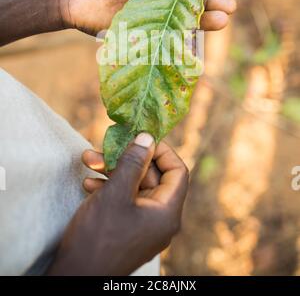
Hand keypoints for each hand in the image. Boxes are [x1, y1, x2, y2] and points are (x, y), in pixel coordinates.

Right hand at [47, 134, 187, 275]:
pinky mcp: (129, 230)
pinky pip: (126, 201)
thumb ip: (133, 162)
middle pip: (152, 177)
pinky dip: (110, 188)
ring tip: (88, 160)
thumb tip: (148, 137)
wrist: (76, 276)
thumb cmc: (99, 236)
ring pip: (135, 187)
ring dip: (113, 171)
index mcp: (167, 212)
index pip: (178, 171)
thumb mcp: (116, 193)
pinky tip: (89, 183)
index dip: (162, 151)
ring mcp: (145, 226)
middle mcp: (160, 219)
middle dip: (126, 160)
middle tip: (103, 149)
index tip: (140, 138)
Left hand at [61, 0, 235, 34]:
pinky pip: (163, 38)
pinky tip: (196, 39)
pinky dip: (180, 40)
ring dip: (202, 22)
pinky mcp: (139, 35)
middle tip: (229, 8)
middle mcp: (156, 0)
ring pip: (180, 22)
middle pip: (188, 5)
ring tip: (222, 20)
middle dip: (209, 6)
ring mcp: (149, 19)